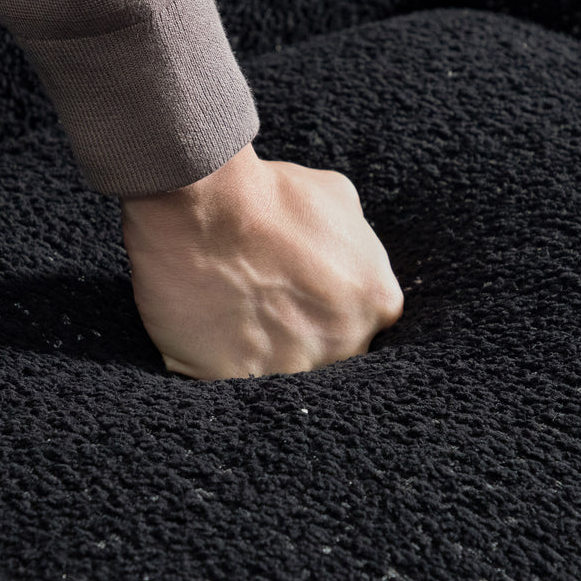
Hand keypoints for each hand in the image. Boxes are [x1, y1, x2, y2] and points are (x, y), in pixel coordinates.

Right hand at [120, 144, 402, 379]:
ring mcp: (291, 370)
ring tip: (234, 320)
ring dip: (263, 356)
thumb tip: (348, 251)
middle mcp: (345, 345)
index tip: (302, 300)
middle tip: (268, 310)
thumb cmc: (269, 195)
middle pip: (330, 357)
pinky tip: (208, 331)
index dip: (329, 311)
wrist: (203, 206)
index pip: (363, 323)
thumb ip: (355, 240)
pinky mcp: (237, 382)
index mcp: (377, 303)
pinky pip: (233, 385)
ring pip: (283, 377)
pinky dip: (220, 364)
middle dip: (302, 336)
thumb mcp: (338, 198)